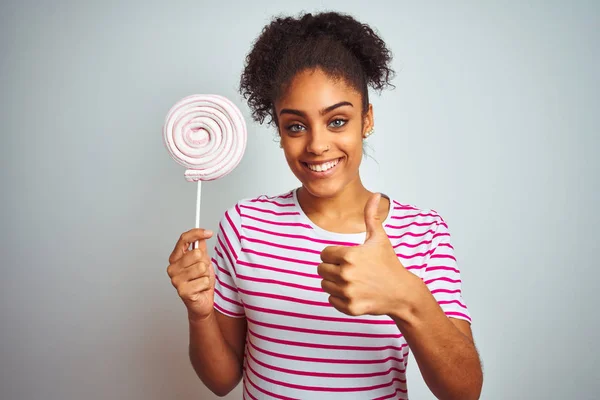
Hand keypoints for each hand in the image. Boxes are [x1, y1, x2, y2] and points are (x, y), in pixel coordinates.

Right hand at [167, 228, 214, 320]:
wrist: (203, 302)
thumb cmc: (201, 282)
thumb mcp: (203, 261)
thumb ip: (200, 248)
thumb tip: (202, 235)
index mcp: (175, 258)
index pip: (183, 240)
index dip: (196, 233)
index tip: (208, 232)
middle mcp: (172, 268)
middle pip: (196, 254)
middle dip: (205, 262)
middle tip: (202, 272)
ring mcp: (176, 280)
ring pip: (201, 267)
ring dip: (206, 275)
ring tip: (201, 280)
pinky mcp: (183, 291)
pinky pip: (204, 280)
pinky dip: (206, 284)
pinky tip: (201, 289)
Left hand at [318, 193, 418, 316]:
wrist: (402, 292)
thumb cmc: (389, 264)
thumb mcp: (380, 238)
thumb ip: (371, 216)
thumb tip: (376, 195)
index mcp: (349, 255)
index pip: (323, 254)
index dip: (334, 254)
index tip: (347, 257)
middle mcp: (346, 274)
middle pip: (321, 269)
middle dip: (332, 268)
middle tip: (350, 269)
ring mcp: (347, 292)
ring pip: (324, 284)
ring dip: (334, 282)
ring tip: (352, 280)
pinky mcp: (349, 307)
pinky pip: (331, 300)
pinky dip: (339, 297)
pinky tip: (354, 292)